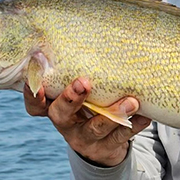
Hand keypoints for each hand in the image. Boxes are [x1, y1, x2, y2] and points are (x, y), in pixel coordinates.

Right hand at [24, 77, 149, 167]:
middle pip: (62, 114)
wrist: (103, 145)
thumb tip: (89, 30)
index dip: (33, 95)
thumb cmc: (89, 105)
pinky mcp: (106, 148)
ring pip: (96, 128)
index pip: (36, 105)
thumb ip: (77, 73)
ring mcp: (85, 139)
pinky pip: (121, 137)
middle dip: (72, 98)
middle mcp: (66, 124)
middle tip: (84, 82)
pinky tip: (146, 115)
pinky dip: (135, 125)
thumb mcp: (79, 94)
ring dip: (113, 114)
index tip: (38, 81)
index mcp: (53, 108)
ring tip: (131, 101)